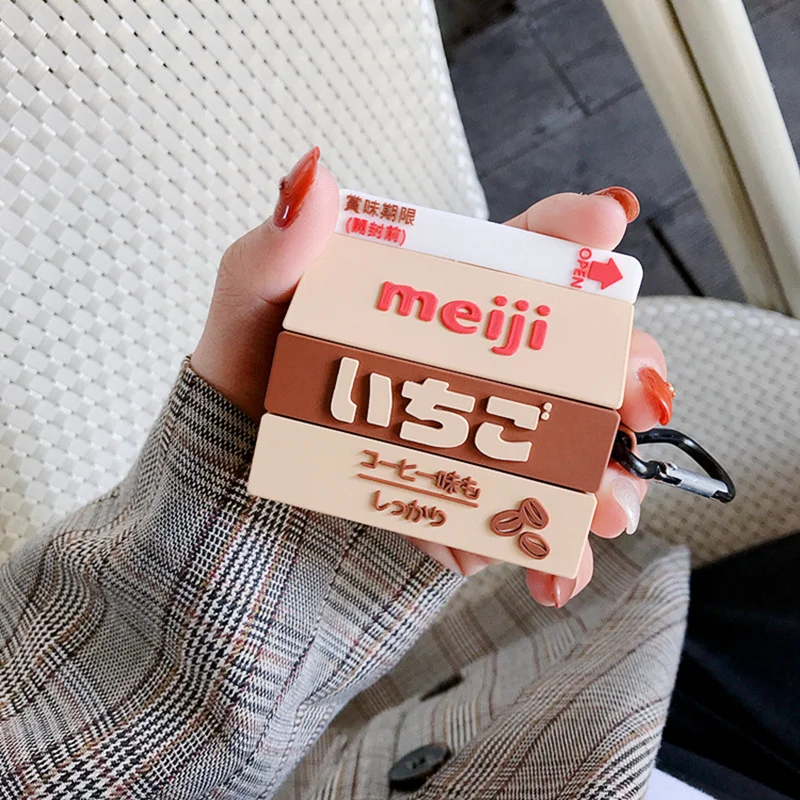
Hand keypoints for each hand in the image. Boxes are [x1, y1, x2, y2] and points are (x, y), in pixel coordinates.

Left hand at [191, 150, 671, 607]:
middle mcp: (478, 360)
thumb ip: (275, 250)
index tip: (607, 223)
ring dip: (606, 483)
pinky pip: (527, 524)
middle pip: (582, 357)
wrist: (237, 479)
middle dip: (628, 379)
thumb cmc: (250, 375)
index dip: (574, 231)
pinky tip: (548, 575)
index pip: (524, 252)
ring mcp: (483, 431)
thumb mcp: (252, 307)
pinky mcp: (472, 495)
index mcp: (444, 297)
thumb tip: (311, 180)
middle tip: (635, 407)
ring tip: (598, 516)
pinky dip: (547, 554)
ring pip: (575, 447)